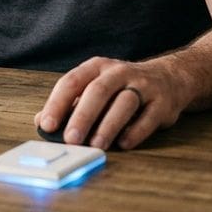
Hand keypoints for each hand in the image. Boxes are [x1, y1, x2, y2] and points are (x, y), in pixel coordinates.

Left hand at [34, 56, 190, 150]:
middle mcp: (119, 72)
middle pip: (98, 91)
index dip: (57, 103)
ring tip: (96, 145)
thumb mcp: (94, 86)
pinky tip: (123, 144)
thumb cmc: (122, 87)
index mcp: (97, 67)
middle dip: (82, 116)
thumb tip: (41, 122)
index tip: (47, 125)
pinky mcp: (163, 102)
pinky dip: (136, 131)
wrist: (170, 78)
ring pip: (124, 103)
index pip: (72, 82)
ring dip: (109, 125)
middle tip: (71, 139)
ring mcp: (143, 85)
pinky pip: (149, 117)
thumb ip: (69, 104)